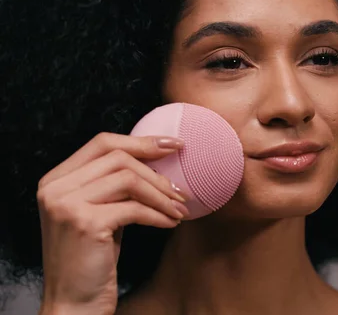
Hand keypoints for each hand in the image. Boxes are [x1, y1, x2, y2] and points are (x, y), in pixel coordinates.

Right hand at [36, 132, 189, 314]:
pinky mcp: (85, 223)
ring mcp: (66, 204)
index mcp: (56, 180)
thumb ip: (112, 186)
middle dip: (157, 171)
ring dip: (161, 195)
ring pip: (129, 179)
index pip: (102, 142)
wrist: (73, 304)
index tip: (173, 144)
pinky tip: (170, 223)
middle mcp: (55, 188)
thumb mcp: (98, 214)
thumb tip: (156, 161)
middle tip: (181, 189)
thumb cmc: (91, 260)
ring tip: (179, 209)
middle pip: (119, 158)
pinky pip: (134, 208)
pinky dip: (158, 215)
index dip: (141, 141)